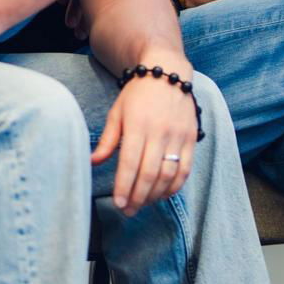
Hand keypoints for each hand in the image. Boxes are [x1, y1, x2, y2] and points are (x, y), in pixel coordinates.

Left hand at [90, 61, 196, 215]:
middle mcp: (159, 131)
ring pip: (168, 175)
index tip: (118, 203)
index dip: (124, 186)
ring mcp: (177, 136)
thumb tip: (93, 162)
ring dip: (155, 195)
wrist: (167, 73)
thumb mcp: (117, 112)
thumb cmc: (137, 94)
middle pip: (149, 173)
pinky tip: (163, 194)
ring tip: (142, 204)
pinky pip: (185, 169)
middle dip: (137, 197)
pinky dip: (175, 186)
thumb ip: (108, 140)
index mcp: (137, 125)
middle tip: (128, 210)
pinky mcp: (191, 138)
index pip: (130, 163)